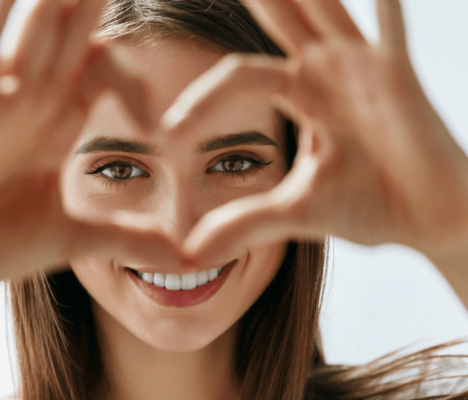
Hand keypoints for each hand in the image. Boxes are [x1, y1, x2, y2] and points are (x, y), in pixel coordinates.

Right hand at [0, 0, 180, 289]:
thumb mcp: (75, 239)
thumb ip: (129, 239)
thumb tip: (191, 261)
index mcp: (58, 130)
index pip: (101, 76)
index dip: (131, 63)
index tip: (175, 46)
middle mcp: (34, 107)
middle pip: (73, 41)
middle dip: (95, 6)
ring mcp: (4, 105)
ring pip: (37, 36)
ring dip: (58, 1)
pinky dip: (1, 24)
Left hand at [161, 0, 467, 264]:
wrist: (430, 220)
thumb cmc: (370, 205)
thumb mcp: (294, 213)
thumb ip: (243, 223)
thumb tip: (189, 254)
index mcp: (302, 92)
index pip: (240, 75)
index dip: (203, 99)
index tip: (167, 132)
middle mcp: (328, 70)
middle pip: (281, 17)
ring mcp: (364, 68)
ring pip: (324, 11)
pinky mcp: (399, 79)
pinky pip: (390, 34)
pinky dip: (386, 10)